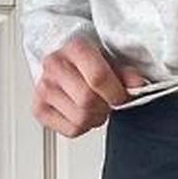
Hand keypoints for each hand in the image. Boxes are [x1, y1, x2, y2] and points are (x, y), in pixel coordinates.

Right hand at [31, 36, 146, 137]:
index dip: (115, 93)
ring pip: (80, 119)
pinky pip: (71, 130)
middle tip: (109, 102)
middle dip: (105, 106)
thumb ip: (126, 73)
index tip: (122, 96)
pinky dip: (84, 126)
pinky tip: (84, 113)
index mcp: (75, 48)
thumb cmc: (91, 60)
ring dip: (96, 118)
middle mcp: (54, 66)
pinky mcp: (39, 109)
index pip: (98, 77)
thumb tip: (138, 85)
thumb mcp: (112, 60)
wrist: (65, 61)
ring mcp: (44, 88)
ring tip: (97, 107)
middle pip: (87, 101)